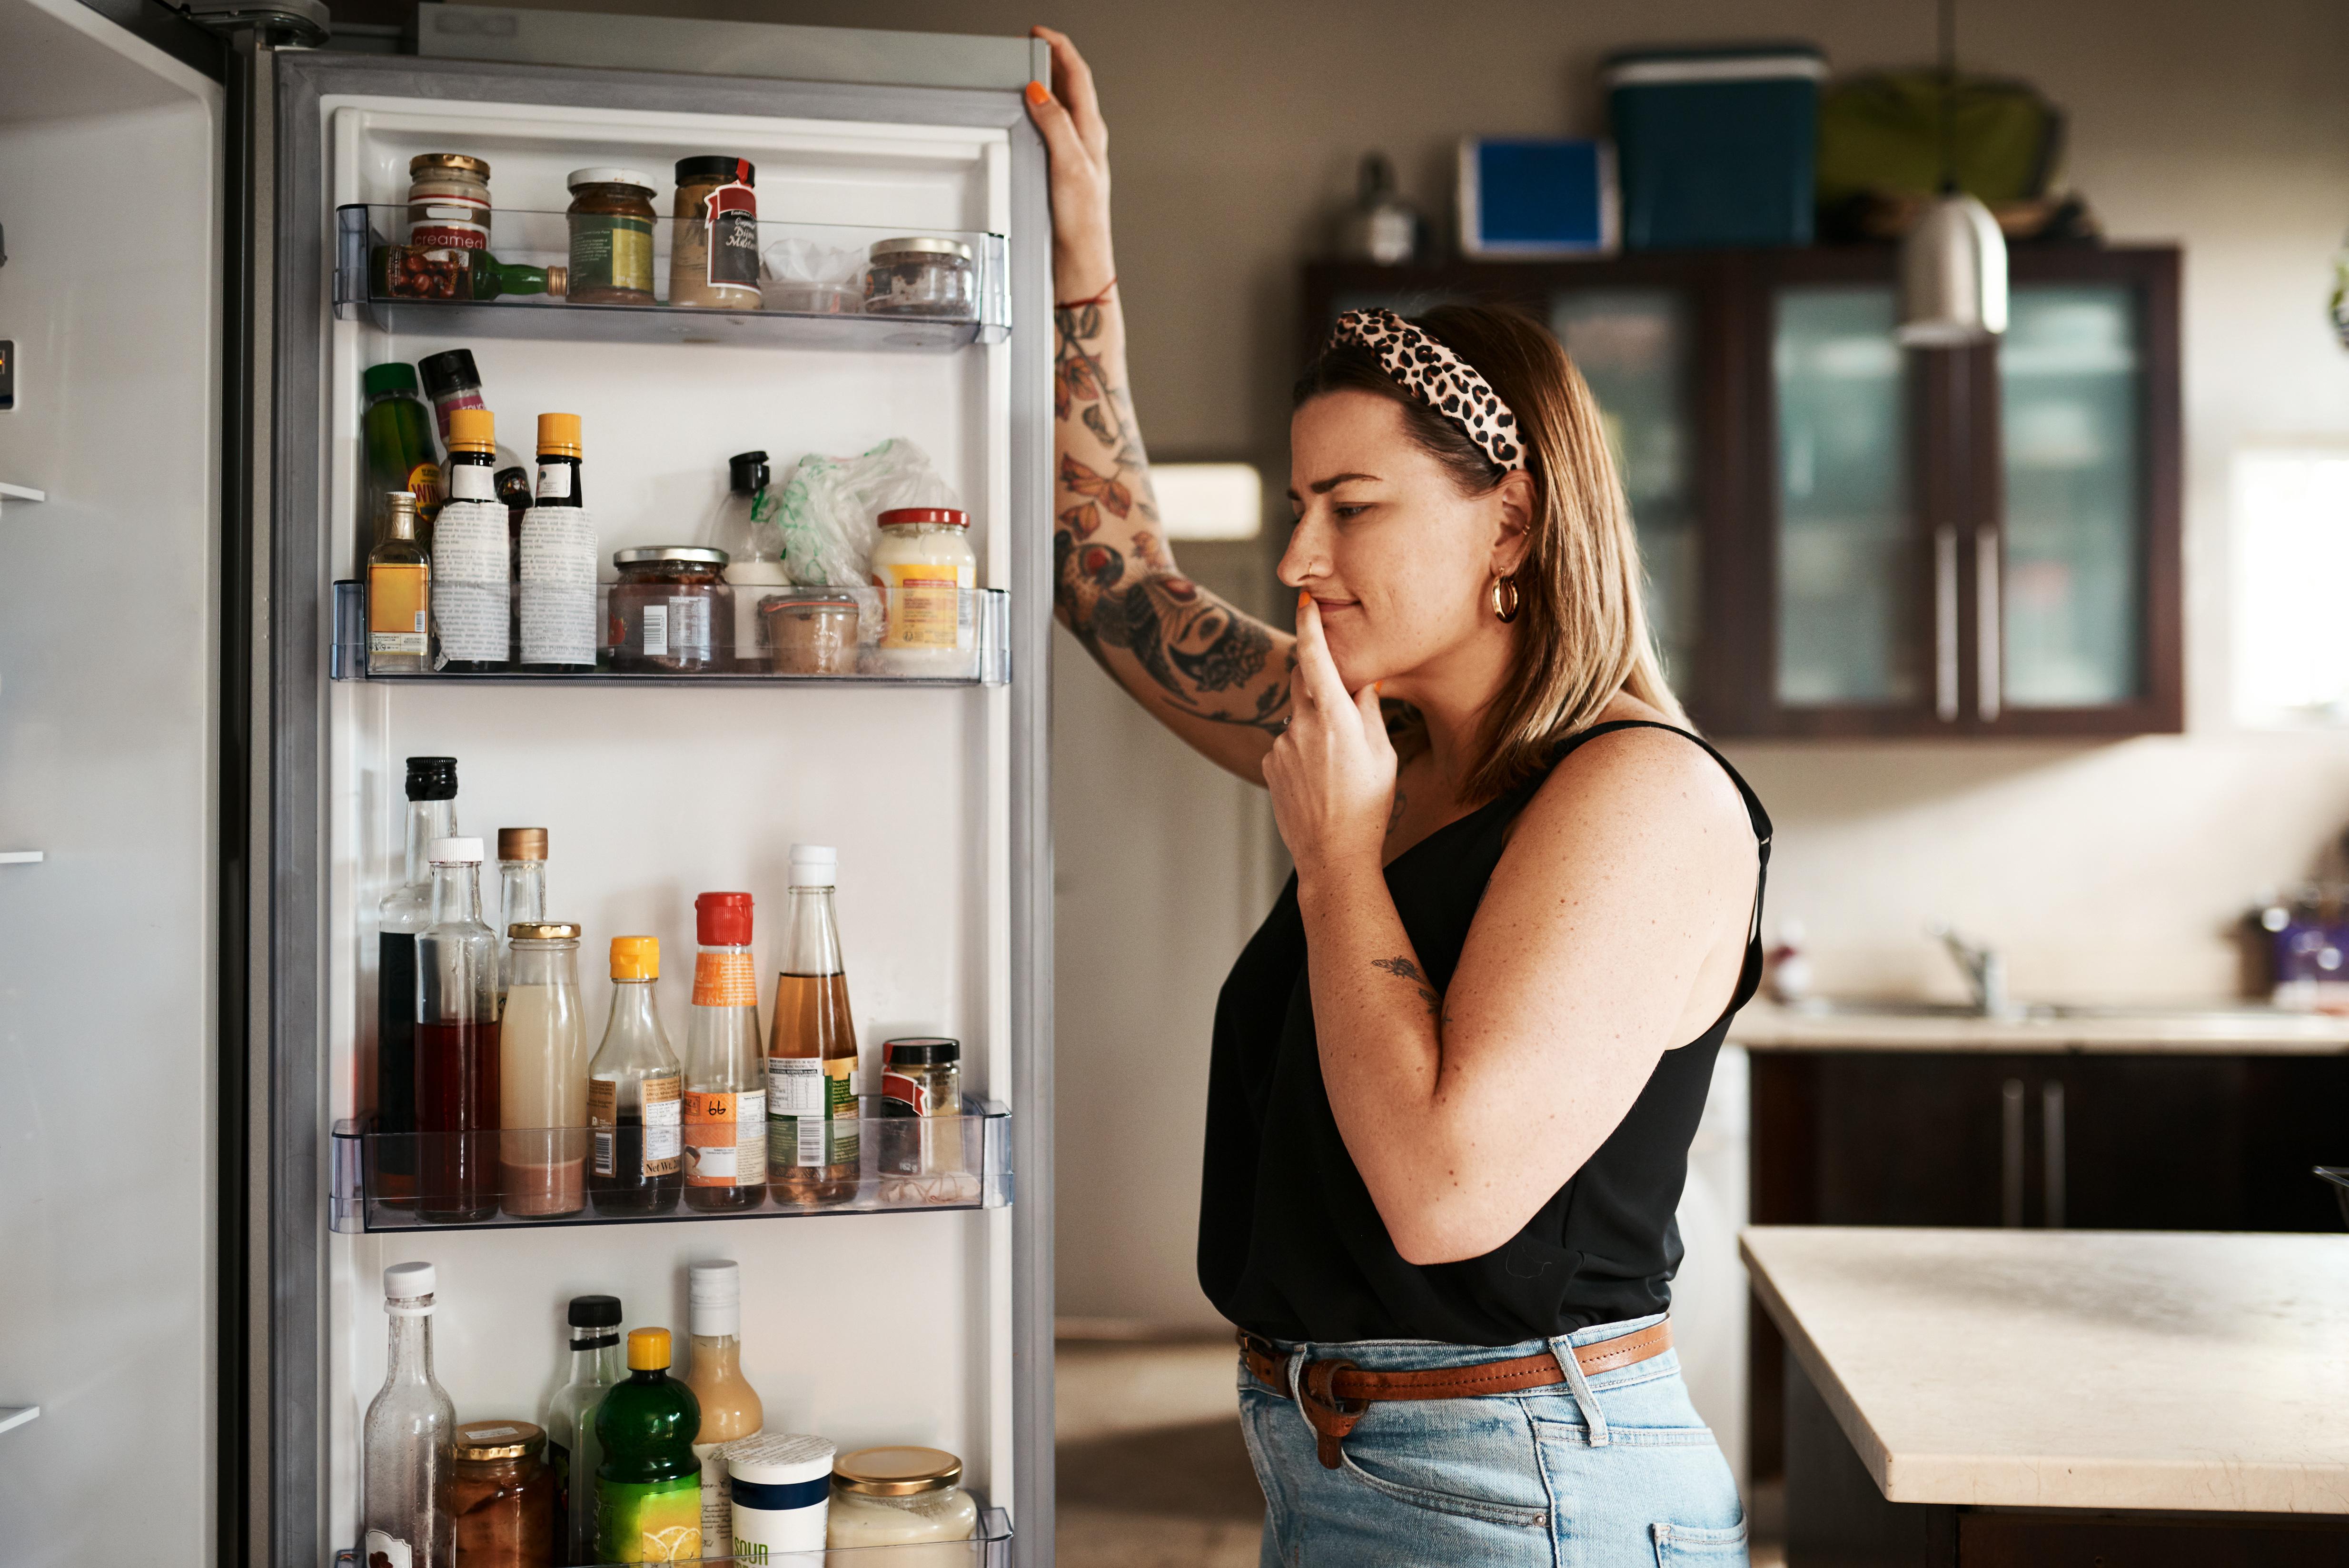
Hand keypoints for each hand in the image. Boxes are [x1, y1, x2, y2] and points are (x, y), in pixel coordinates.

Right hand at [1025, 27, 1115, 299]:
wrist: (1080, 262)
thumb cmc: (1082, 223)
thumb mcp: (1069, 167)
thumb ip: (1056, 126)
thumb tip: (1039, 92)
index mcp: (1092, 133)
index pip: (1078, 77)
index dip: (1059, 49)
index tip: (1039, 33)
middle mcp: (1086, 140)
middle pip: (1070, 86)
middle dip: (1050, 60)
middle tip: (1028, 46)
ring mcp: (1075, 154)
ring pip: (1062, 106)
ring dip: (1045, 84)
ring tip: (1027, 70)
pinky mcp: (1063, 170)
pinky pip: (1052, 129)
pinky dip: (1039, 112)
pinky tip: (1027, 118)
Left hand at [1264, 593, 1396, 882]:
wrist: (1333, 856)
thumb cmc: (1369, 806)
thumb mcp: (1383, 755)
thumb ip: (1368, 711)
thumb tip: (1362, 679)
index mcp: (1335, 718)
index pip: (1316, 658)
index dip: (1309, 625)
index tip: (1305, 601)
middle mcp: (1302, 726)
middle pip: (1303, 682)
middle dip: (1319, 682)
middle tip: (1342, 709)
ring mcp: (1281, 746)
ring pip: (1298, 717)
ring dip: (1315, 726)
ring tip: (1336, 767)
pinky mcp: (1270, 765)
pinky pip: (1287, 743)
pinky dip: (1302, 750)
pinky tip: (1319, 780)